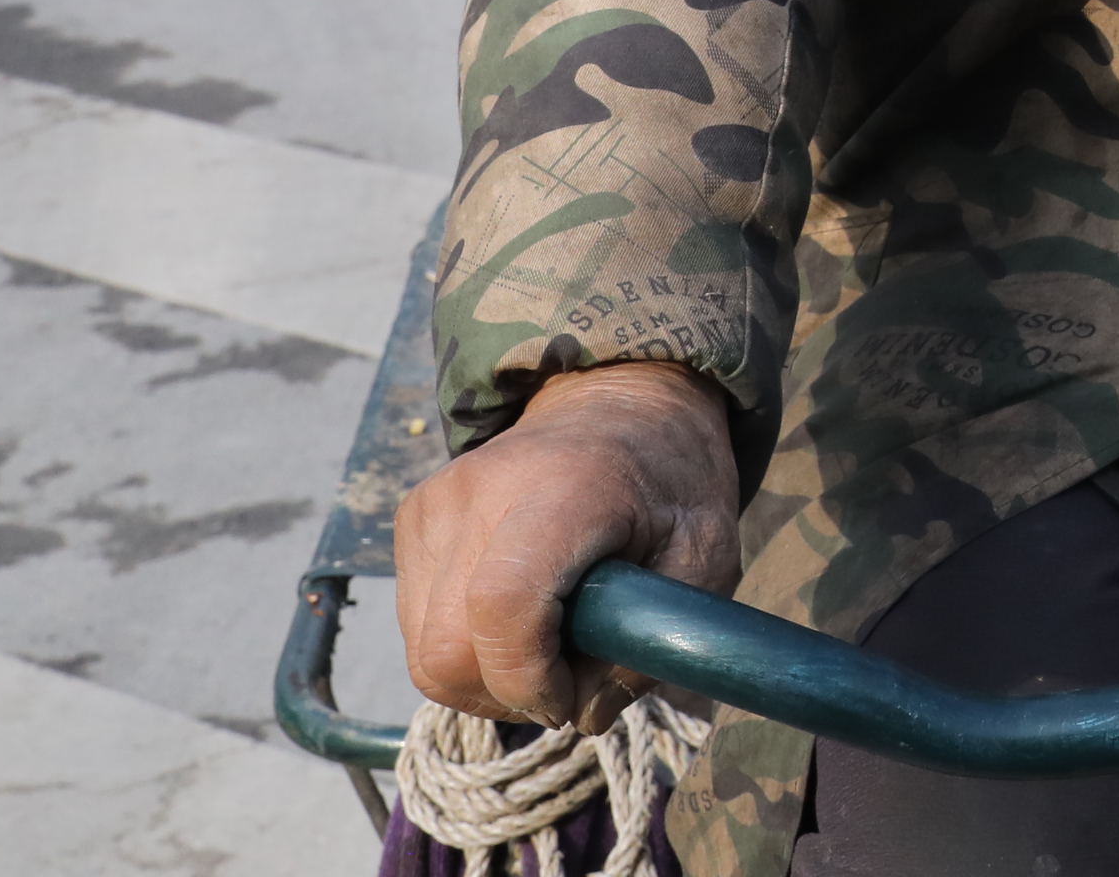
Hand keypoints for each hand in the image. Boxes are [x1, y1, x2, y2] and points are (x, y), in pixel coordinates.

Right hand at [397, 361, 742, 731]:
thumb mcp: (706, 559)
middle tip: (567, 683)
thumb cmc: (672, 485)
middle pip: (446, 648)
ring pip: (423, 650)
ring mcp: (435, 503)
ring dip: (483, 678)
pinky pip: (416, 624)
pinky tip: (517, 616)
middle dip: (505, 695)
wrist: (619, 403)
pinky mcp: (412, 518)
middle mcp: (480, 490)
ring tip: (548, 646)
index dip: (530, 679)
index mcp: (567, 488)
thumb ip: (655, 645)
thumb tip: (584, 717)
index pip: (503, 605)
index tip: (574, 697)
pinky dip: (463, 645)